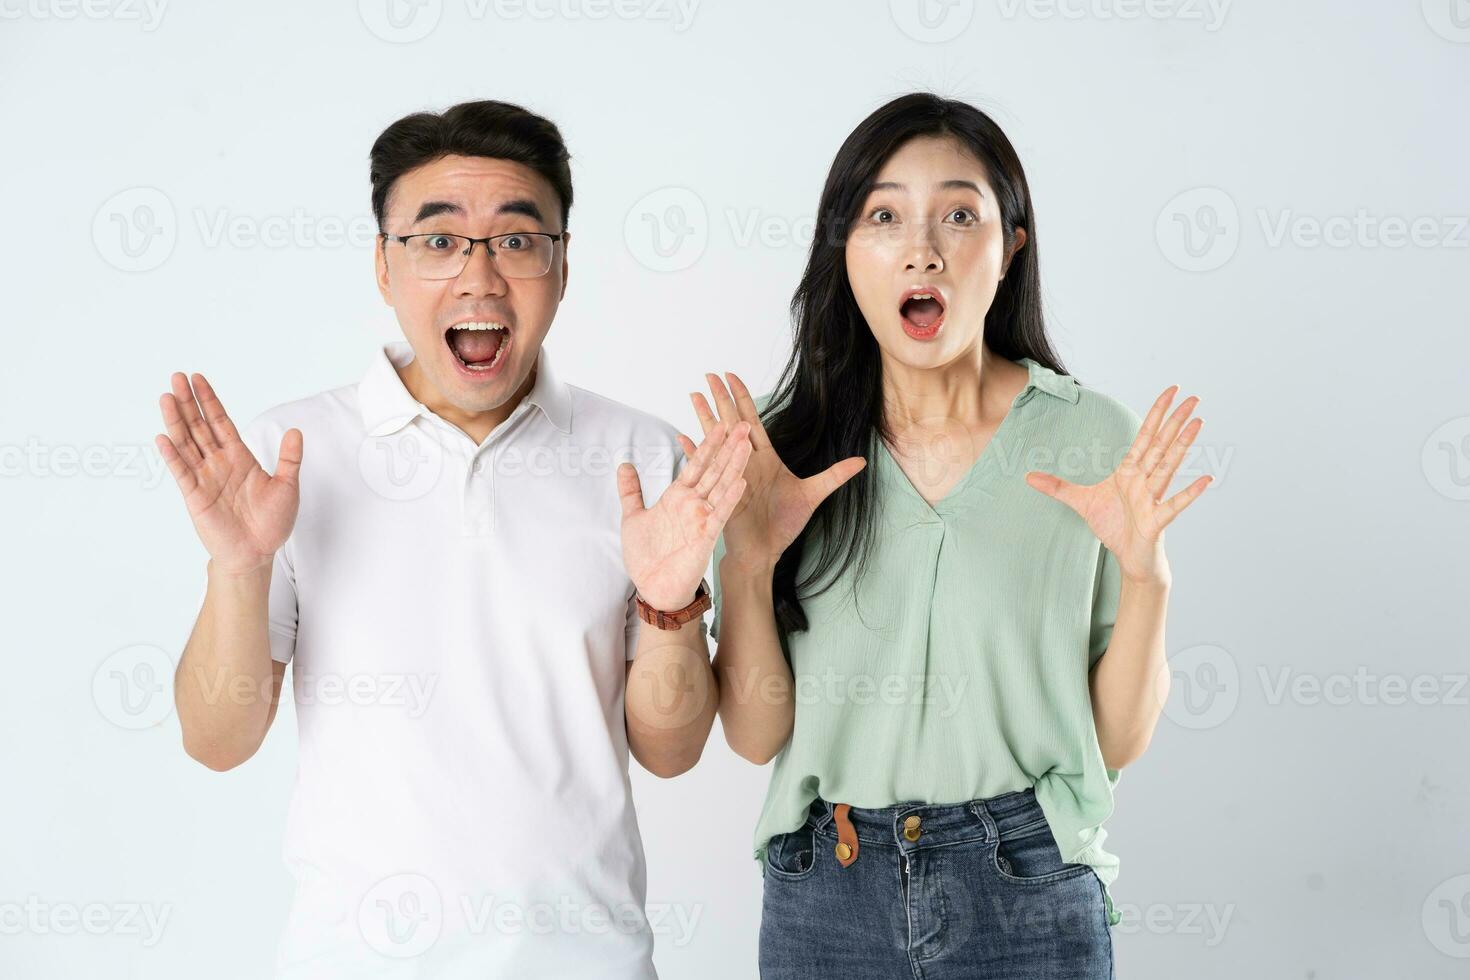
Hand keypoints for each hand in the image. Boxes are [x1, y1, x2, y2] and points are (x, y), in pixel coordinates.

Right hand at [155, 372, 301, 575]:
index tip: (198, 379)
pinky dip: (172, 455)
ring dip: (176, 421)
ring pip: (186, 443)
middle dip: (189, 402)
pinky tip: (164, 437)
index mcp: (239, 457)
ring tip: (166, 397)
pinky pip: (182, 472)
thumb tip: (295, 431)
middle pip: (200, 426)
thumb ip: (289, 458)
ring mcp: (204, 478)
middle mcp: (218, 463)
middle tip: (178, 377)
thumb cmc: (272, 522)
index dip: (210, 401)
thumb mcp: (287, 486)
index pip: (221, 422)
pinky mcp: (195, 496)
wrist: (258, 552)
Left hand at [618, 419, 752, 611]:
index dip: (707, 444)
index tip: (720, 425)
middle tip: (742, 424)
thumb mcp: (632, 517)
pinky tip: (741, 481)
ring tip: (746, 444)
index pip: (696, 464)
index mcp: (678, 497)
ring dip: (734, 465)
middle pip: (714, 469)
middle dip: (728, 447)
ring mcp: (702, 519)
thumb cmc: (646, 557)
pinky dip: (729, 497)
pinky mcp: (706, 536)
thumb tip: (624, 465)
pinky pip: (720, 513)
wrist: (653, 589)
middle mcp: (693, 504)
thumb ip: (631, 491)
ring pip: (721, 486)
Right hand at [688, 373, 865, 575]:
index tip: (732, 377)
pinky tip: (683, 437)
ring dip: (705, 416)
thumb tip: (862, 461)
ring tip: (695, 394)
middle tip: (710, 374)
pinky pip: (705, 467)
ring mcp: (731, 473)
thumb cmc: (784, 525)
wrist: (765, 551)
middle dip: (721, 398)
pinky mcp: (721, 489)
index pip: (751, 419)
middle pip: (731, 421)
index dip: (742, 397)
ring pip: (716, 438)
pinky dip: (694, 452)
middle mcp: (745, 460)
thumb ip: (835, 475)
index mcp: (764, 457)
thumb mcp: (813, 494)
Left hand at [1024, 384, 1210, 583]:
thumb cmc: (1113, 526)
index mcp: (1130, 472)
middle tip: (1193, 398)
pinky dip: (1189, 493)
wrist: (1128, 557)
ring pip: (1168, 467)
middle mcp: (1144, 480)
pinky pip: (1174, 504)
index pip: (1145, 436)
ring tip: (1198, 423)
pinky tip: (1206, 479)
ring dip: (1182, 446)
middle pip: (1161, 445)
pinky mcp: (1156, 520)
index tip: (1171, 392)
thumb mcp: (1080, 502)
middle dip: (1175, 421)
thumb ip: (1057, 487)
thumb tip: (1028, 476)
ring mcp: (1152, 499)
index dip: (1156, 414)